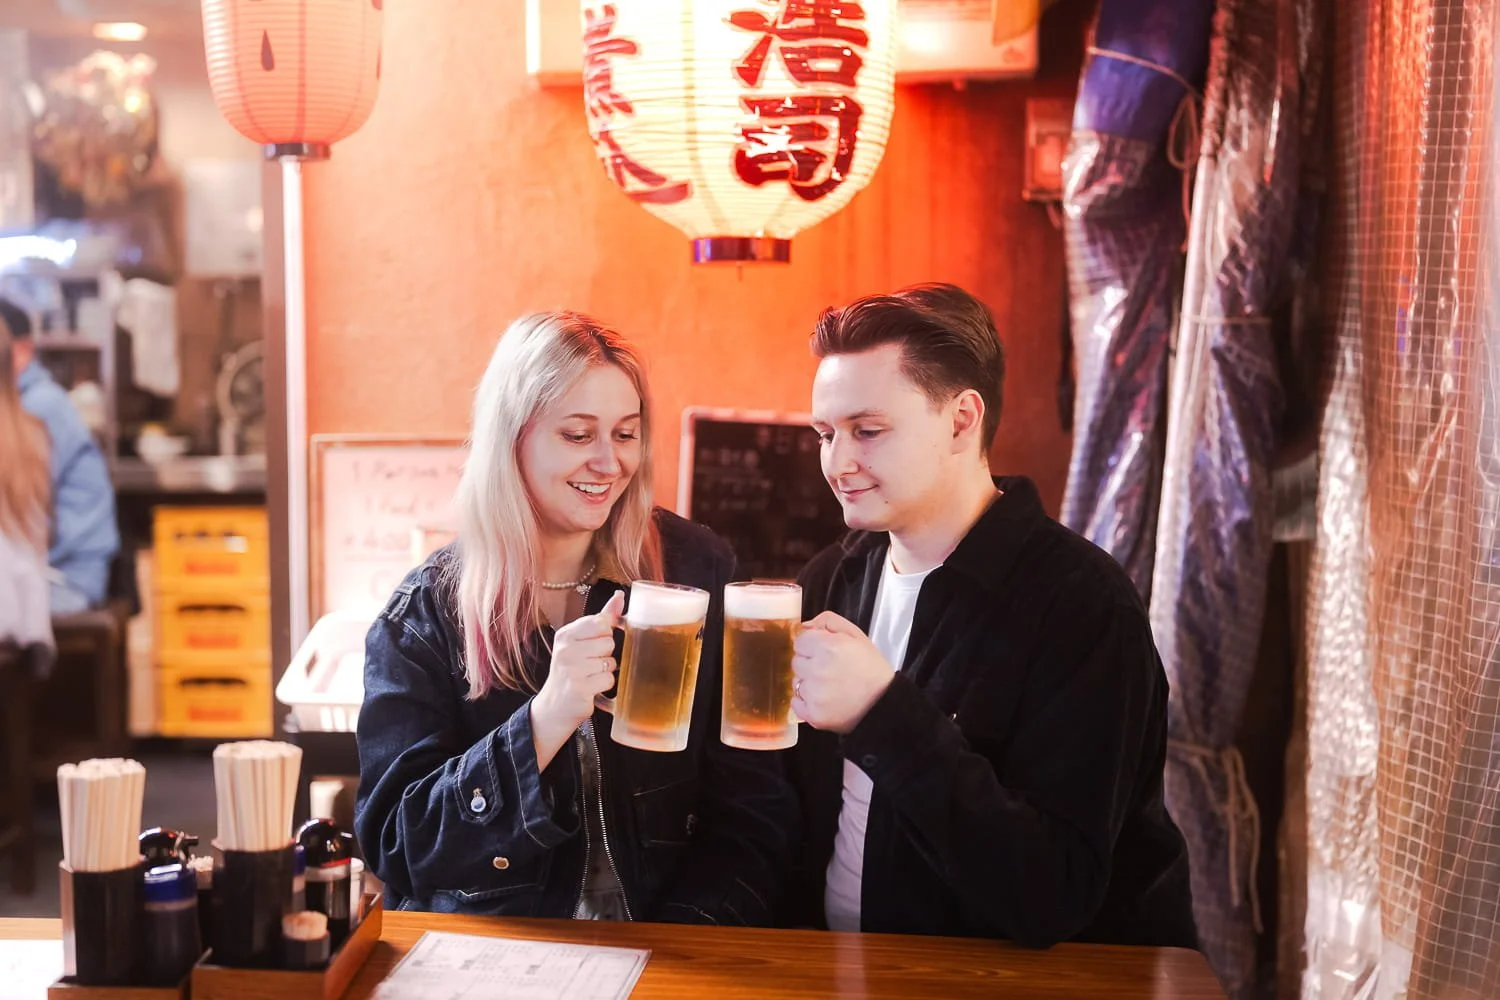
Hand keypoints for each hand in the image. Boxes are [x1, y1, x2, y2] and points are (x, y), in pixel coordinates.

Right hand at [531, 591, 622, 766]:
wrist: (554, 706)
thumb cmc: (571, 669)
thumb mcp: (580, 641)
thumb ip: (601, 618)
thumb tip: (619, 596)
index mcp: (565, 634)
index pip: (600, 622)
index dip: (604, 635)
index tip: (593, 644)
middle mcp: (565, 649)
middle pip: (608, 642)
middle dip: (606, 654)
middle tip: (590, 663)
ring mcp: (571, 669)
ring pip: (610, 662)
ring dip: (606, 671)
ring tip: (591, 675)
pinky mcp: (580, 688)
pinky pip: (609, 679)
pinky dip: (605, 685)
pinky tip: (592, 687)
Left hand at [791, 611, 896, 734]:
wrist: (883, 702)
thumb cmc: (871, 668)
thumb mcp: (856, 635)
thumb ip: (828, 621)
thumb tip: (805, 626)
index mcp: (828, 646)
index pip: (800, 641)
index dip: (812, 646)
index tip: (824, 653)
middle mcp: (818, 669)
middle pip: (796, 662)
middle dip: (810, 664)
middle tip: (830, 670)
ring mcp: (814, 693)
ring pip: (796, 682)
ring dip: (808, 683)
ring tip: (830, 686)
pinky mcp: (814, 714)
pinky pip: (796, 703)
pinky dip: (805, 702)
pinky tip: (823, 699)